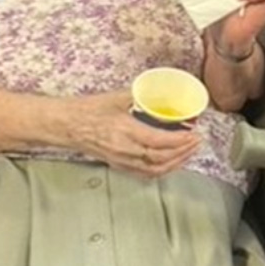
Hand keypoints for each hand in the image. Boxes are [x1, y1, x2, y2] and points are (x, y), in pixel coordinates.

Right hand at [71, 91, 200, 177]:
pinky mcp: (118, 166)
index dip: (180, 140)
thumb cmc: (88, 110)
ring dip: (176, 163)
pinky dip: (162, 170)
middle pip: (161, 159)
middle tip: (197, 142)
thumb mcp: (116, 97)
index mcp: (125, 131)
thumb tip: (159, 91)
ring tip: (188, 152)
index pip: (159, 141)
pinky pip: (145, 174)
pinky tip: (170, 163)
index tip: (194, 134)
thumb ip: (139, 95)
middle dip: (183, 152)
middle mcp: (125, 150)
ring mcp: (122, 161)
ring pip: (155, 170)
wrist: (67, 125)